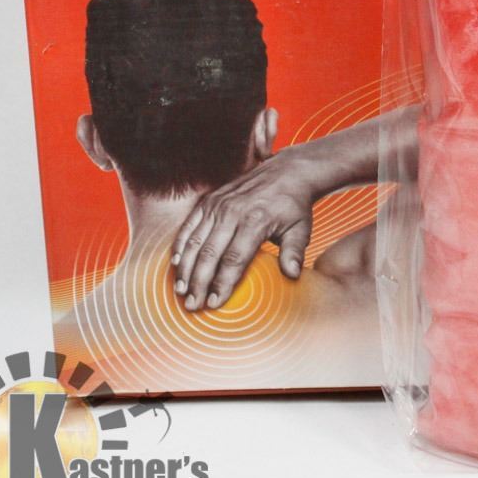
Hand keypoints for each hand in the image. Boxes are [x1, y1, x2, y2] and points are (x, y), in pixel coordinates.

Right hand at [170, 145, 327, 310]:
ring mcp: (218, 204)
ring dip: (186, 268)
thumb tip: (292, 275)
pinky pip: (189, 225)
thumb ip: (294, 252)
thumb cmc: (294, 206)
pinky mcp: (209, 200)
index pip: (234, 258)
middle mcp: (233, 211)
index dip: (222, 283)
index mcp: (256, 220)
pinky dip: (181, 245)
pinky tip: (176, 264)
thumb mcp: (301, 229)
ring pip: (195, 241)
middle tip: (193, 305)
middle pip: (210, 253)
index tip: (215, 303)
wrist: (287, 172)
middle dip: (199, 282)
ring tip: (182, 291)